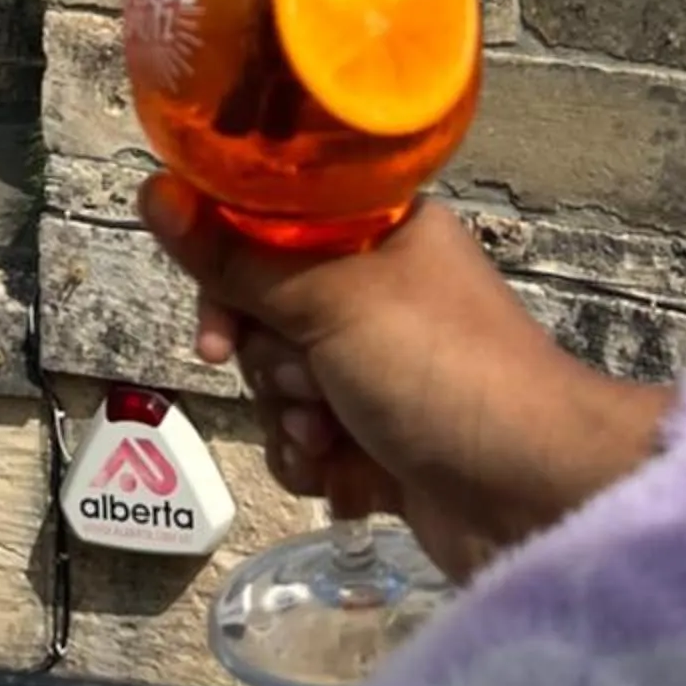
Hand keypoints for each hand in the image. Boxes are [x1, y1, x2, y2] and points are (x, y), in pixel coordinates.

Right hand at [141, 177, 672, 579]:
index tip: (218, 331)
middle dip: (271, 364)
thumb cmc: (440, 370)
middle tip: (299, 384)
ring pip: (284, 385)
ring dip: (294, 421)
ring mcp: (384, 370)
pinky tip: (350, 481)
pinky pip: (312, 442)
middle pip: (268, 313)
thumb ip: (234, 258)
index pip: (270, 228)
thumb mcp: (329, 302)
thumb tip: (152, 190)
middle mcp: (381, 291)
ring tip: (334, 440)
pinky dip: (320, 465)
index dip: (232, 278)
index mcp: (380, 231)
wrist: (534, 495)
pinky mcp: (386, 440)